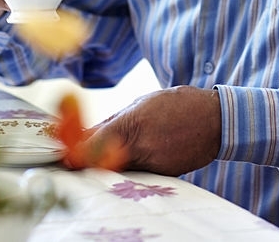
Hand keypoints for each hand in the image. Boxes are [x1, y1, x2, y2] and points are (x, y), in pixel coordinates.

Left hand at [80, 86, 220, 176]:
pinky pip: (139, 175)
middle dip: (87, 163)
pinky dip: (131, 169)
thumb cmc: (178, 104)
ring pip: (120, 171)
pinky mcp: (165, 176)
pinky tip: (133, 160)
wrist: (216, 120)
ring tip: (106, 158)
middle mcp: (140, 148)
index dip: (74, 153)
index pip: (91, 145)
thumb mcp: (142, 103)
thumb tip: (88, 133)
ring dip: (109, 166)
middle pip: (102, 164)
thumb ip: (115, 120)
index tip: (62, 157)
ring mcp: (153, 165)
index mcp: (131, 125)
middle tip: (75, 162)